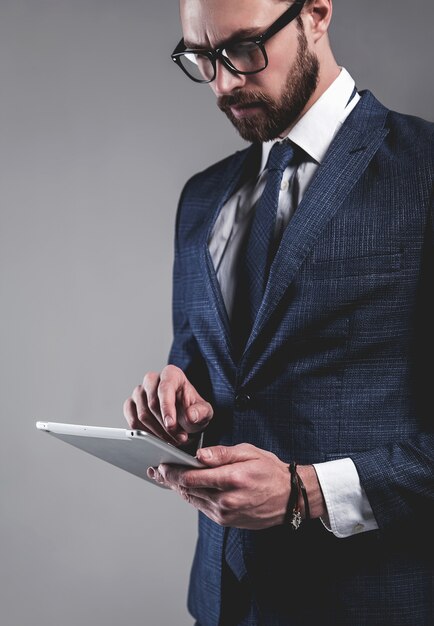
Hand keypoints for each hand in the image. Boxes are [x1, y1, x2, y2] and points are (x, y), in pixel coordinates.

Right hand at [123, 365, 212, 444]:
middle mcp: (152, 380)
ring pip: (141, 415)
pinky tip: (158, 438)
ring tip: (172, 439)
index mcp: (171, 374)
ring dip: (157, 432)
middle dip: (164, 425)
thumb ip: (201, 412)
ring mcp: (139, 392)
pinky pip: (132, 421)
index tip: (171, 425)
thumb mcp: (204, 412)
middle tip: (178, 437)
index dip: (167, 408)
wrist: (184, 421)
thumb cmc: (192, 411)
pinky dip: (145, 434)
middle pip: (151, 403)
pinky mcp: (130, 405)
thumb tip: (191, 416)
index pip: (165, 388)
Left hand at [151, 444, 290, 528]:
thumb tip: (198, 455)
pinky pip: (202, 508)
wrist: (291, 497)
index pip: (191, 478)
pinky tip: (187, 487)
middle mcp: (226, 500)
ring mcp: (226, 514)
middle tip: (158, 469)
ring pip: (192, 500)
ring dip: (179, 489)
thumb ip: (221, 454)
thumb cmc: (270, 471)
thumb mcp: (249, 453)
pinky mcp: (227, 521)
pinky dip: (193, 497)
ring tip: (167, 477)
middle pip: (187, 490)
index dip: (172, 471)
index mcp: (232, 479)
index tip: (161, 464)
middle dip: (171, 479)